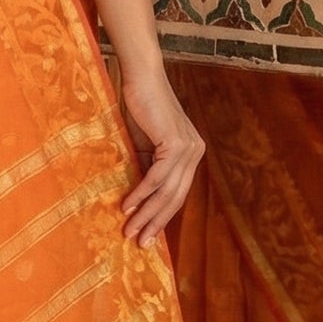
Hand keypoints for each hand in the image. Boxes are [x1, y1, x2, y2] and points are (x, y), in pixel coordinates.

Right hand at [118, 68, 204, 246]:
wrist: (141, 77)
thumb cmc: (139, 107)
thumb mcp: (143, 144)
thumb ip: (146, 166)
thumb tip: (136, 198)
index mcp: (190, 154)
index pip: (178, 193)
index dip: (162, 216)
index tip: (147, 235)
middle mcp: (195, 153)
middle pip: (176, 198)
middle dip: (156, 223)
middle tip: (140, 244)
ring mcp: (188, 148)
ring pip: (167, 192)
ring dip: (147, 214)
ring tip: (130, 231)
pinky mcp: (175, 143)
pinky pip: (156, 177)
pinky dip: (141, 194)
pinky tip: (128, 207)